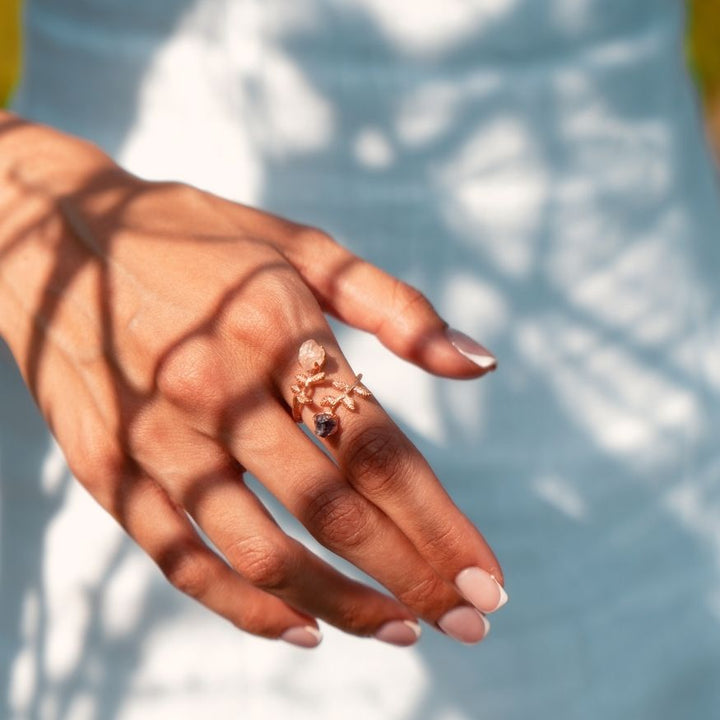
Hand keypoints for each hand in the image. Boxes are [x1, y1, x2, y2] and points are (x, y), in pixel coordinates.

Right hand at [0, 117, 505, 646]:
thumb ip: (396, 306)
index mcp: (278, 331)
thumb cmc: (200, 241)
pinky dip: (243, 608)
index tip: (488, 576)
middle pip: (334, 511)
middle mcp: (219, 393)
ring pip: (262, 552)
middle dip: (412, 577)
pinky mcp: (108, 469)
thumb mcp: (301, 246)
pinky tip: (300, 628)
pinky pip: (181, 559)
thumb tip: (482, 364)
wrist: (57, 238)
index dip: (441, 523)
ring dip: (340, 604)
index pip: (379, 452)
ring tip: (398, 632)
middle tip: (470, 622)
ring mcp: (157, 438)